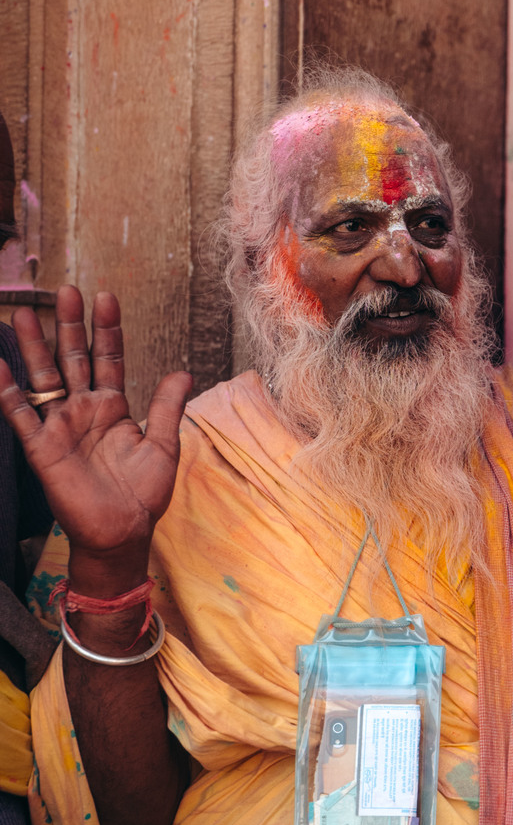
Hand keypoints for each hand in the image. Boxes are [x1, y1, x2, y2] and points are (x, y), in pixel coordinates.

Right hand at [0, 286, 191, 575]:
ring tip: (25, 315)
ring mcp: (61, 427)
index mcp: (114, 408)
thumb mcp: (164, 445)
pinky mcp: (43, 449)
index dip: (107, 330)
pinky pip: (22, 416)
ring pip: (45, 379)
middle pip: (74, 359)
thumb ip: (167, 407)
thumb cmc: (144, 494)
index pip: (109, 358)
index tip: (106, 297)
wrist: (123, 533)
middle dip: (70, 326)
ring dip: (35, 348)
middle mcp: (85, 410)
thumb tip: (184, 371)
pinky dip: (8, 392)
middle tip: (66, 291)